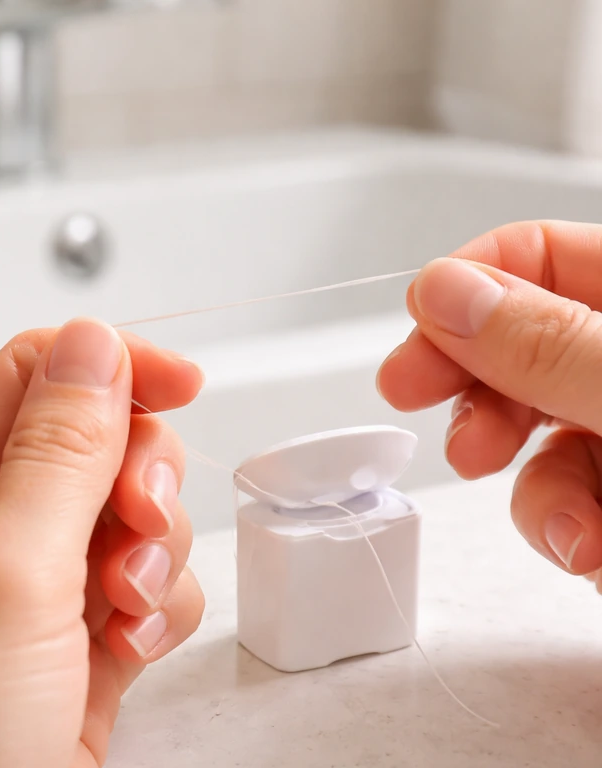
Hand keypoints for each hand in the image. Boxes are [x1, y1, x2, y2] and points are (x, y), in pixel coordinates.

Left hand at [0, 319, 205, 767]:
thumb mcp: (0, 581)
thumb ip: (57, 455)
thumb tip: (95, 343)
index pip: (27, 380)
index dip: (109, 369)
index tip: (182, 384)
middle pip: (89, 446)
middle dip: (134, 479)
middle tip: (137, 523)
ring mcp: (24, 596)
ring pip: (125, 520)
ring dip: (148, 554)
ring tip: (122, 614)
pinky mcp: (69, 653)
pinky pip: (139, 591)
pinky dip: (153, 612)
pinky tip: (128, 654)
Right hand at [378, 220, 601, 584]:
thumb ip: (553, 343)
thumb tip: (447, 291)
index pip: (542, 256)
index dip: (470, 285)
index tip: (419, 331)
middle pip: (521, 345)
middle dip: (472, 388)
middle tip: (411, 398)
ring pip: (537, 438)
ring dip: (534, 492)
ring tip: (571, 533)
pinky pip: (567, 502)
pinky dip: (568, 533)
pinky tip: (593, 556)